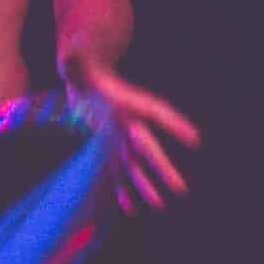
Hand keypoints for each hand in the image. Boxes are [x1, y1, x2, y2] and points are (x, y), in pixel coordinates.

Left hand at [67, 59, 201, 213]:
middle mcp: (129, 121)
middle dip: (163, 169)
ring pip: (135, 165)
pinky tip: (129, 209)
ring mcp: (120, 136)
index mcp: (127, 100)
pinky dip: (122, 189)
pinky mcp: (107, 146)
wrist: (85, 75)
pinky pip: (117, 170)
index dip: (174, 124)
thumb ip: (74, 58)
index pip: (156, 112)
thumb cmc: (81, 64)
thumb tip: (68, 54)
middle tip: (181, 189)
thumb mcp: (75, 60)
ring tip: (160, 206)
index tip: (195, 138)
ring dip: (146, 186)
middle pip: (148, 148)